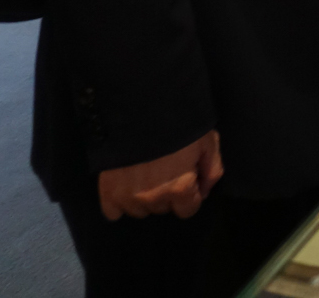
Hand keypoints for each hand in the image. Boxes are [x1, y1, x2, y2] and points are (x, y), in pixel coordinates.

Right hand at [97, 130, 221, 221]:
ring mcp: (127, 197)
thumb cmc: (181, 123)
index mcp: (179, 189)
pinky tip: (125, 185)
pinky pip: (112, 212)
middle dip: (167, 193)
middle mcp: (152, 199)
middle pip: (163, 208)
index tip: (185, 176)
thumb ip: (212, 172)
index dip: (189, 193)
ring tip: (144, 172)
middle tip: (164, 168)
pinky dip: (118, 202)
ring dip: (143, 197)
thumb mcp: (208, 143)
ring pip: (139, 210)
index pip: (187, 210)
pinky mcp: (106, 192)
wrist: (142, 107)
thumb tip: (204, 193)